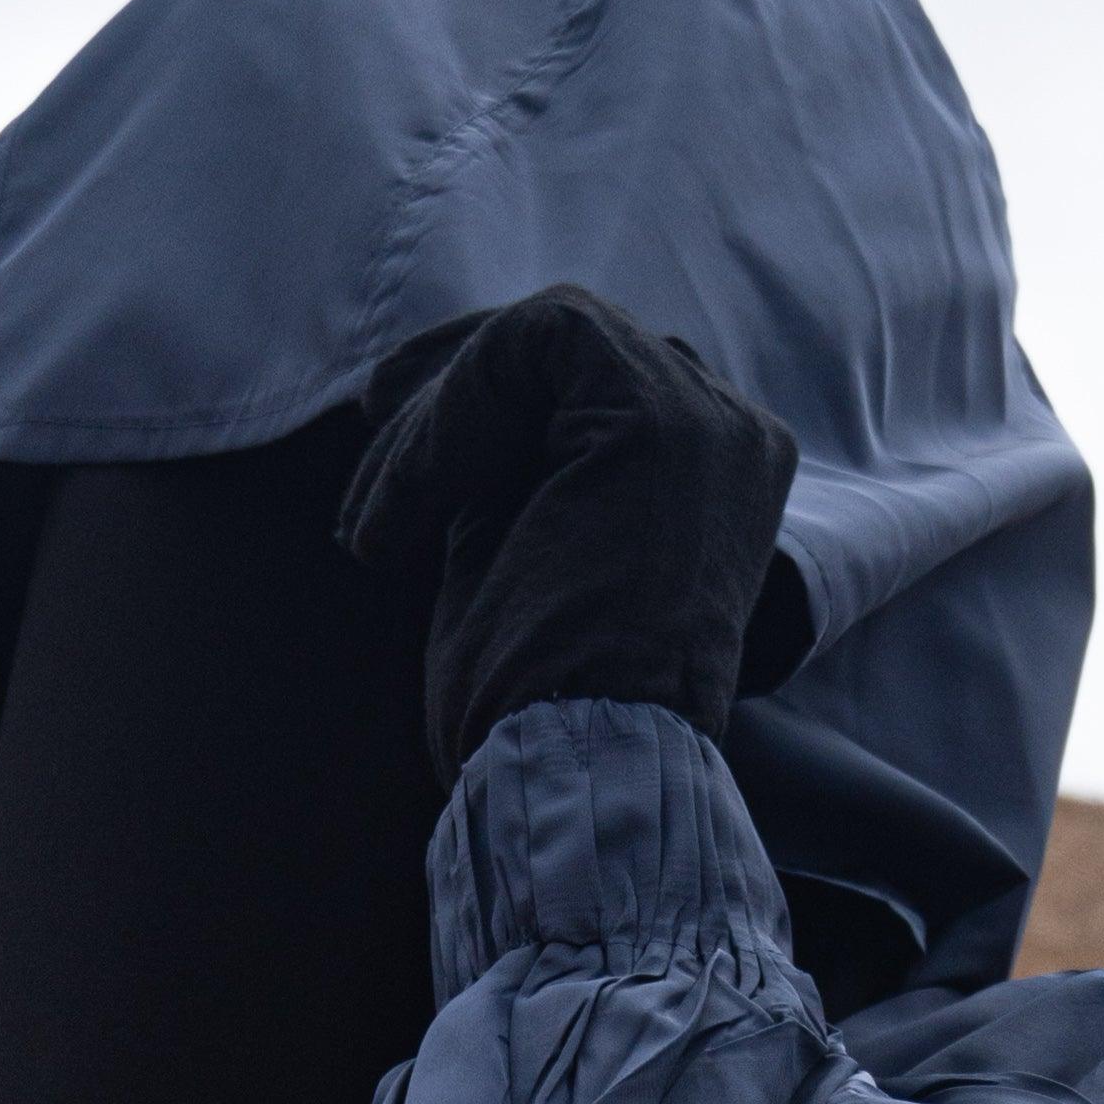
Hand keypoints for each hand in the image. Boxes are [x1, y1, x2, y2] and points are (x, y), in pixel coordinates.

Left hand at [336, 288, 796, 783]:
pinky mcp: (662, 416)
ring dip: (439, 415)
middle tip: (370, 424)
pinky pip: (533, 342)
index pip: (592, 379)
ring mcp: (711, 419)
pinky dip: (450, 414)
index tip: (391, 441)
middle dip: (453, 383)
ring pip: (545, 335)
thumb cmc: (536, 700)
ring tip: (386, 513)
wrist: (574, 768)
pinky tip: (411, 503)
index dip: (480, 395)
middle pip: (571, 345)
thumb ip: (511, 465)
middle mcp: (732, 435)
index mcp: (714, 477)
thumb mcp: (520, 546)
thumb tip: (434, 398)